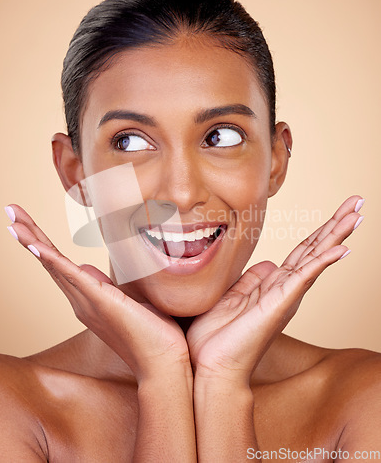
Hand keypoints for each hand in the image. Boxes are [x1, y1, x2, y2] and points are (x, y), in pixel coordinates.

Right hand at [5, 204, 190, 381]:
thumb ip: (105, 288)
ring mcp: (87, 302)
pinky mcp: (100, 302)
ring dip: (32, 241)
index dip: (41, 243)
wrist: (162, 364)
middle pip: (49, 261)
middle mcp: (80, 301)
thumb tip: (88, 270)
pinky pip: (72, 277)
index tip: (25, 223)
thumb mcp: (125, 302)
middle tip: (10, 210)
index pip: (59, 264)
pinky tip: (36, 245)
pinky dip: (53, 261)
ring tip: (13, 222)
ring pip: (54, 266)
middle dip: (29, 234)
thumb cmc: (151, 334)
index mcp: (87, 299)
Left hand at [187, 195, 363, 385]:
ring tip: (357, 214)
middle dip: (336, 225)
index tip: (338, 212)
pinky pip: (304, 277)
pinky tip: (341, 248)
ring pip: (316, 258)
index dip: (320, 232)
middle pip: (315, 249)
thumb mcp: (232, 297)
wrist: (212, 369)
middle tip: (358, 203)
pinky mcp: (279, 304)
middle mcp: (285, 289)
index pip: (302, 251)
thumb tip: (267, 264)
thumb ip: (251, 280)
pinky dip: (323, 261)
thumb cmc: (218, 338)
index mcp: (274, 286)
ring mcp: (285, 296)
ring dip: (337, 235)